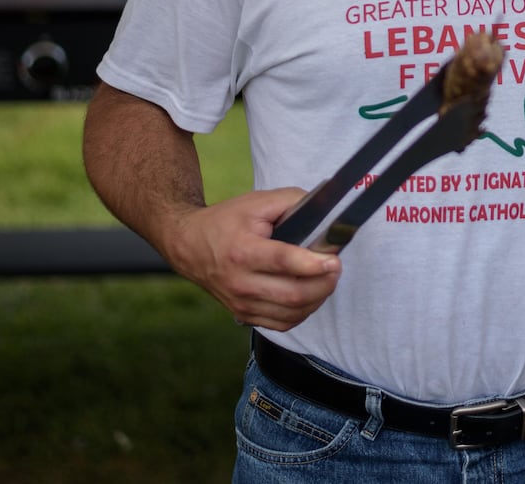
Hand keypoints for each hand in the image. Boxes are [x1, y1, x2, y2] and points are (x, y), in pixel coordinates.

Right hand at [165, 187, 341, 330]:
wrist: (189, 245)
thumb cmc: (225, 222)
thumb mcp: (256, 202)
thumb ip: (292, 201)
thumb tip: (325, 211)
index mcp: (243, 252)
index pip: (284, 262)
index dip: (313, 264)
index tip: (334, 260)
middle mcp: (241, 282)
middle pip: (293, 295)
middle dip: (324, 284)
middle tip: (335, 268)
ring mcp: (241, 303)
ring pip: (291, 313)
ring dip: (318, 299)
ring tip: (326, 280)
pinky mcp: (244, 315)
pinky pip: (282, 324)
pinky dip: (303, 312)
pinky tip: (309, 295)